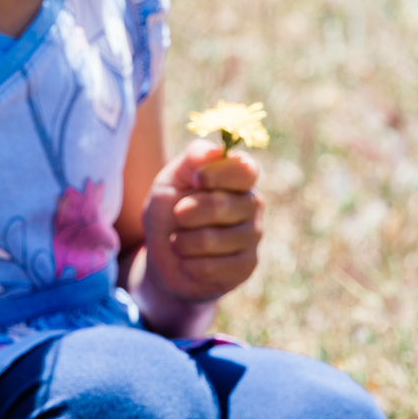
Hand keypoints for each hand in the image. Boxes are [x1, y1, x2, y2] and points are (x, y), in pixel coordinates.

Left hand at [136, 140, 263, 322]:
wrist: (165, 256)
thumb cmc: (170, 211)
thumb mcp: (171, 180)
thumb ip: (193, 158)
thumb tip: (216, 151)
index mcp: (238, 177)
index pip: (244, 170)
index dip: (217, 175)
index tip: (194, 180)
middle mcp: (252, 204)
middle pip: (221, 205)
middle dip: (186, 213)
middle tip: (177, 216)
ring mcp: (252, 237)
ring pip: (213, 240)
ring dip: (182, 242)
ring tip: (178, 241)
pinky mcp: (246, 267)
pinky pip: (214, 268)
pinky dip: (189, 266)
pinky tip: (188, 262)